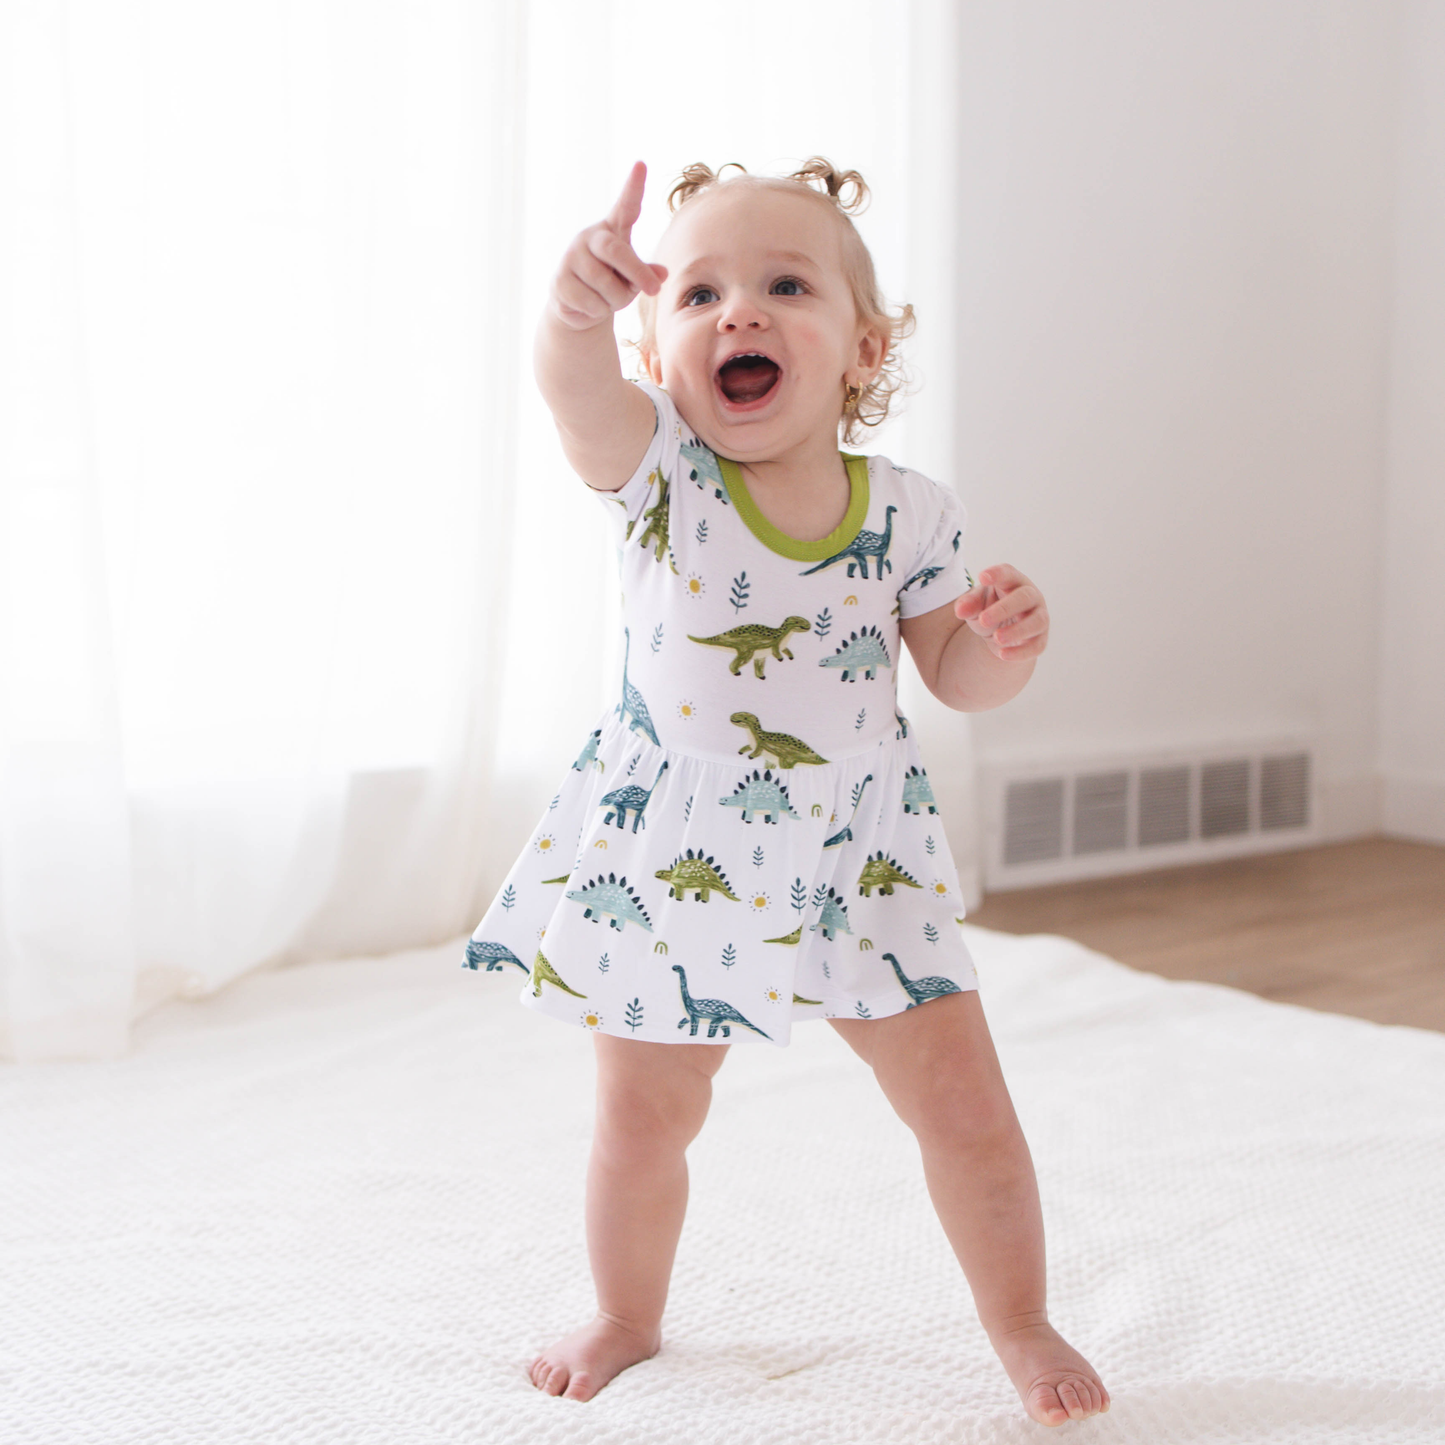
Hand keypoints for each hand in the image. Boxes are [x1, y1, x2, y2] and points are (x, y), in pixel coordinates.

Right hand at [549, 161, 668, 330]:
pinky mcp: (559, 281)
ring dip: (616, 301)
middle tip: (655, 290)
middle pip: (616, 251)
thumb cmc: (611, 285)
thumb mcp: (632, 278)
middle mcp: (589, 238)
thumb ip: (645, 273)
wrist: (578, 307)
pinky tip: (590, 306)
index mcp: (612, 231)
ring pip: (606, 285)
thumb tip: (661, 274)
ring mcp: (571, 258)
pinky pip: (591, 302)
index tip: (641, 164)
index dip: (633, 187)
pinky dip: (598, 311)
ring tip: (609, 301)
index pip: (625, 207)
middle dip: (637, 273)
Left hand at [954, 565, 1048, 662]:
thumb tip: (960, 610)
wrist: (1000, 633)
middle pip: (1024, 597)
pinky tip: (1002, 654)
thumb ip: (968, 604)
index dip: (997, 574)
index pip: (1008, 573)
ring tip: (996, 638)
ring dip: (1017, 630)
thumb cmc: (990, 609)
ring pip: (1036, 622)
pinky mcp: (1040, 639)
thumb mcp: (976, 605)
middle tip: (983, 620)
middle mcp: (1031, 597)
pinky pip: (1036, 646)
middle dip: (1004, 608)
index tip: (982, 577)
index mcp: (1013, 582)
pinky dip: (1020, 652)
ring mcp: (1039, 617)